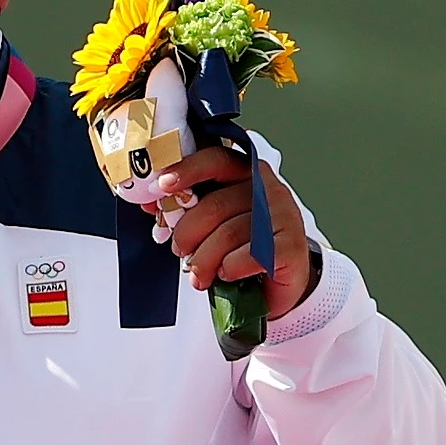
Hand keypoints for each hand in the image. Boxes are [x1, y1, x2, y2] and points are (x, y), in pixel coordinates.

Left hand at [156, 148, 320, 319]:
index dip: (187, 170)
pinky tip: (228, 274)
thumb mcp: (215, 223)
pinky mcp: (291, 245)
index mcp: (246, 175)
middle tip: (180, 251)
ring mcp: (283, 215)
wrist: (280, 284)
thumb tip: (154, 204)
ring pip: (226, 235)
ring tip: (199, 274)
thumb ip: (190, 209)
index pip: (216, 160)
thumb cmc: (244, 248)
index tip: (163, 185)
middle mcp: (267, 189)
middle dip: (187, 234)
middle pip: (214, 205)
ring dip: (204, 260)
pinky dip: (229, 270)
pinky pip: (247, 257)